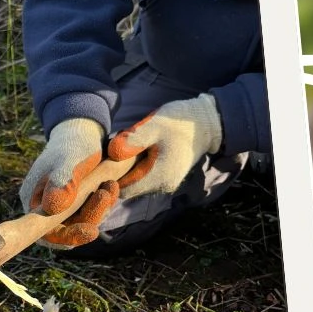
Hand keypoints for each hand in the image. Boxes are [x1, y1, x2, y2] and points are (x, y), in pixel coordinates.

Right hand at [19, 117, 119, 247]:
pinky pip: (88, 213)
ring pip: (80, 222)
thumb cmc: (72, 143)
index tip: (91, 230)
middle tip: (106, 194)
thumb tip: (52, 208)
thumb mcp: (70, 160)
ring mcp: (60, 206)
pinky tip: (110, 187)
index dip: (68, 236)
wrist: (80, 131)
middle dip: (90, 217)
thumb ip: (63, 183)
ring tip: (111, 185)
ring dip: (99, 209)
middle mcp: (44, 207)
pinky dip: (101, 204)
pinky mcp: (74, 204)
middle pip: (67, 230)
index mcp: (34, 200)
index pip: (46, 232)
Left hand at [106, 95, 221, 197]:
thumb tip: (111, 152)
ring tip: (131, 146)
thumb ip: (133, 140)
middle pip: (128, 187)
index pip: (124, 189)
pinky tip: (139, 150)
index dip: (111, 177)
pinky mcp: (167, 178)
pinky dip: (138, 167)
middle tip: (119, 148)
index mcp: (160, 177)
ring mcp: (166, 184)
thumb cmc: (179, 122)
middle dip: (119, 171)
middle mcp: (163, 186)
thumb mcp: (154, 125)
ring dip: (129, 168)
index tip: (107, 159)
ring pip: (136, 183)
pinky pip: (144, 178)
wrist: (205, 124)